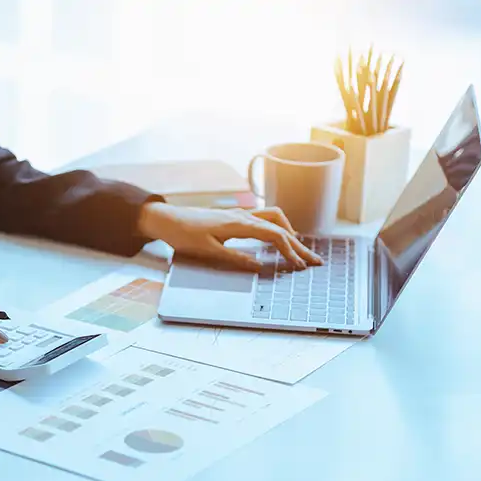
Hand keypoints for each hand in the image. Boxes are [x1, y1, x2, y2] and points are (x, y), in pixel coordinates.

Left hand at [137, 202, 323, 270]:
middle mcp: (243, 215)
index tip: (300, 266)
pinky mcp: (235, 217)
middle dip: (299, 244)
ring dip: (290, 232)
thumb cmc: (184, 235)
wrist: (166, 219)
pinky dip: (278, 228)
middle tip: (314, 261)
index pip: (274, 235)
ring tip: (299, 250)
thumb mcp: (208, 251)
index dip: (290, 251)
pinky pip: (264, 219)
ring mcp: (240, 214)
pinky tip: (279, 239)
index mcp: (239, 224)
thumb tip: (259, 266)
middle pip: (280, 225)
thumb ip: (235, 258)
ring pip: (275, 218)